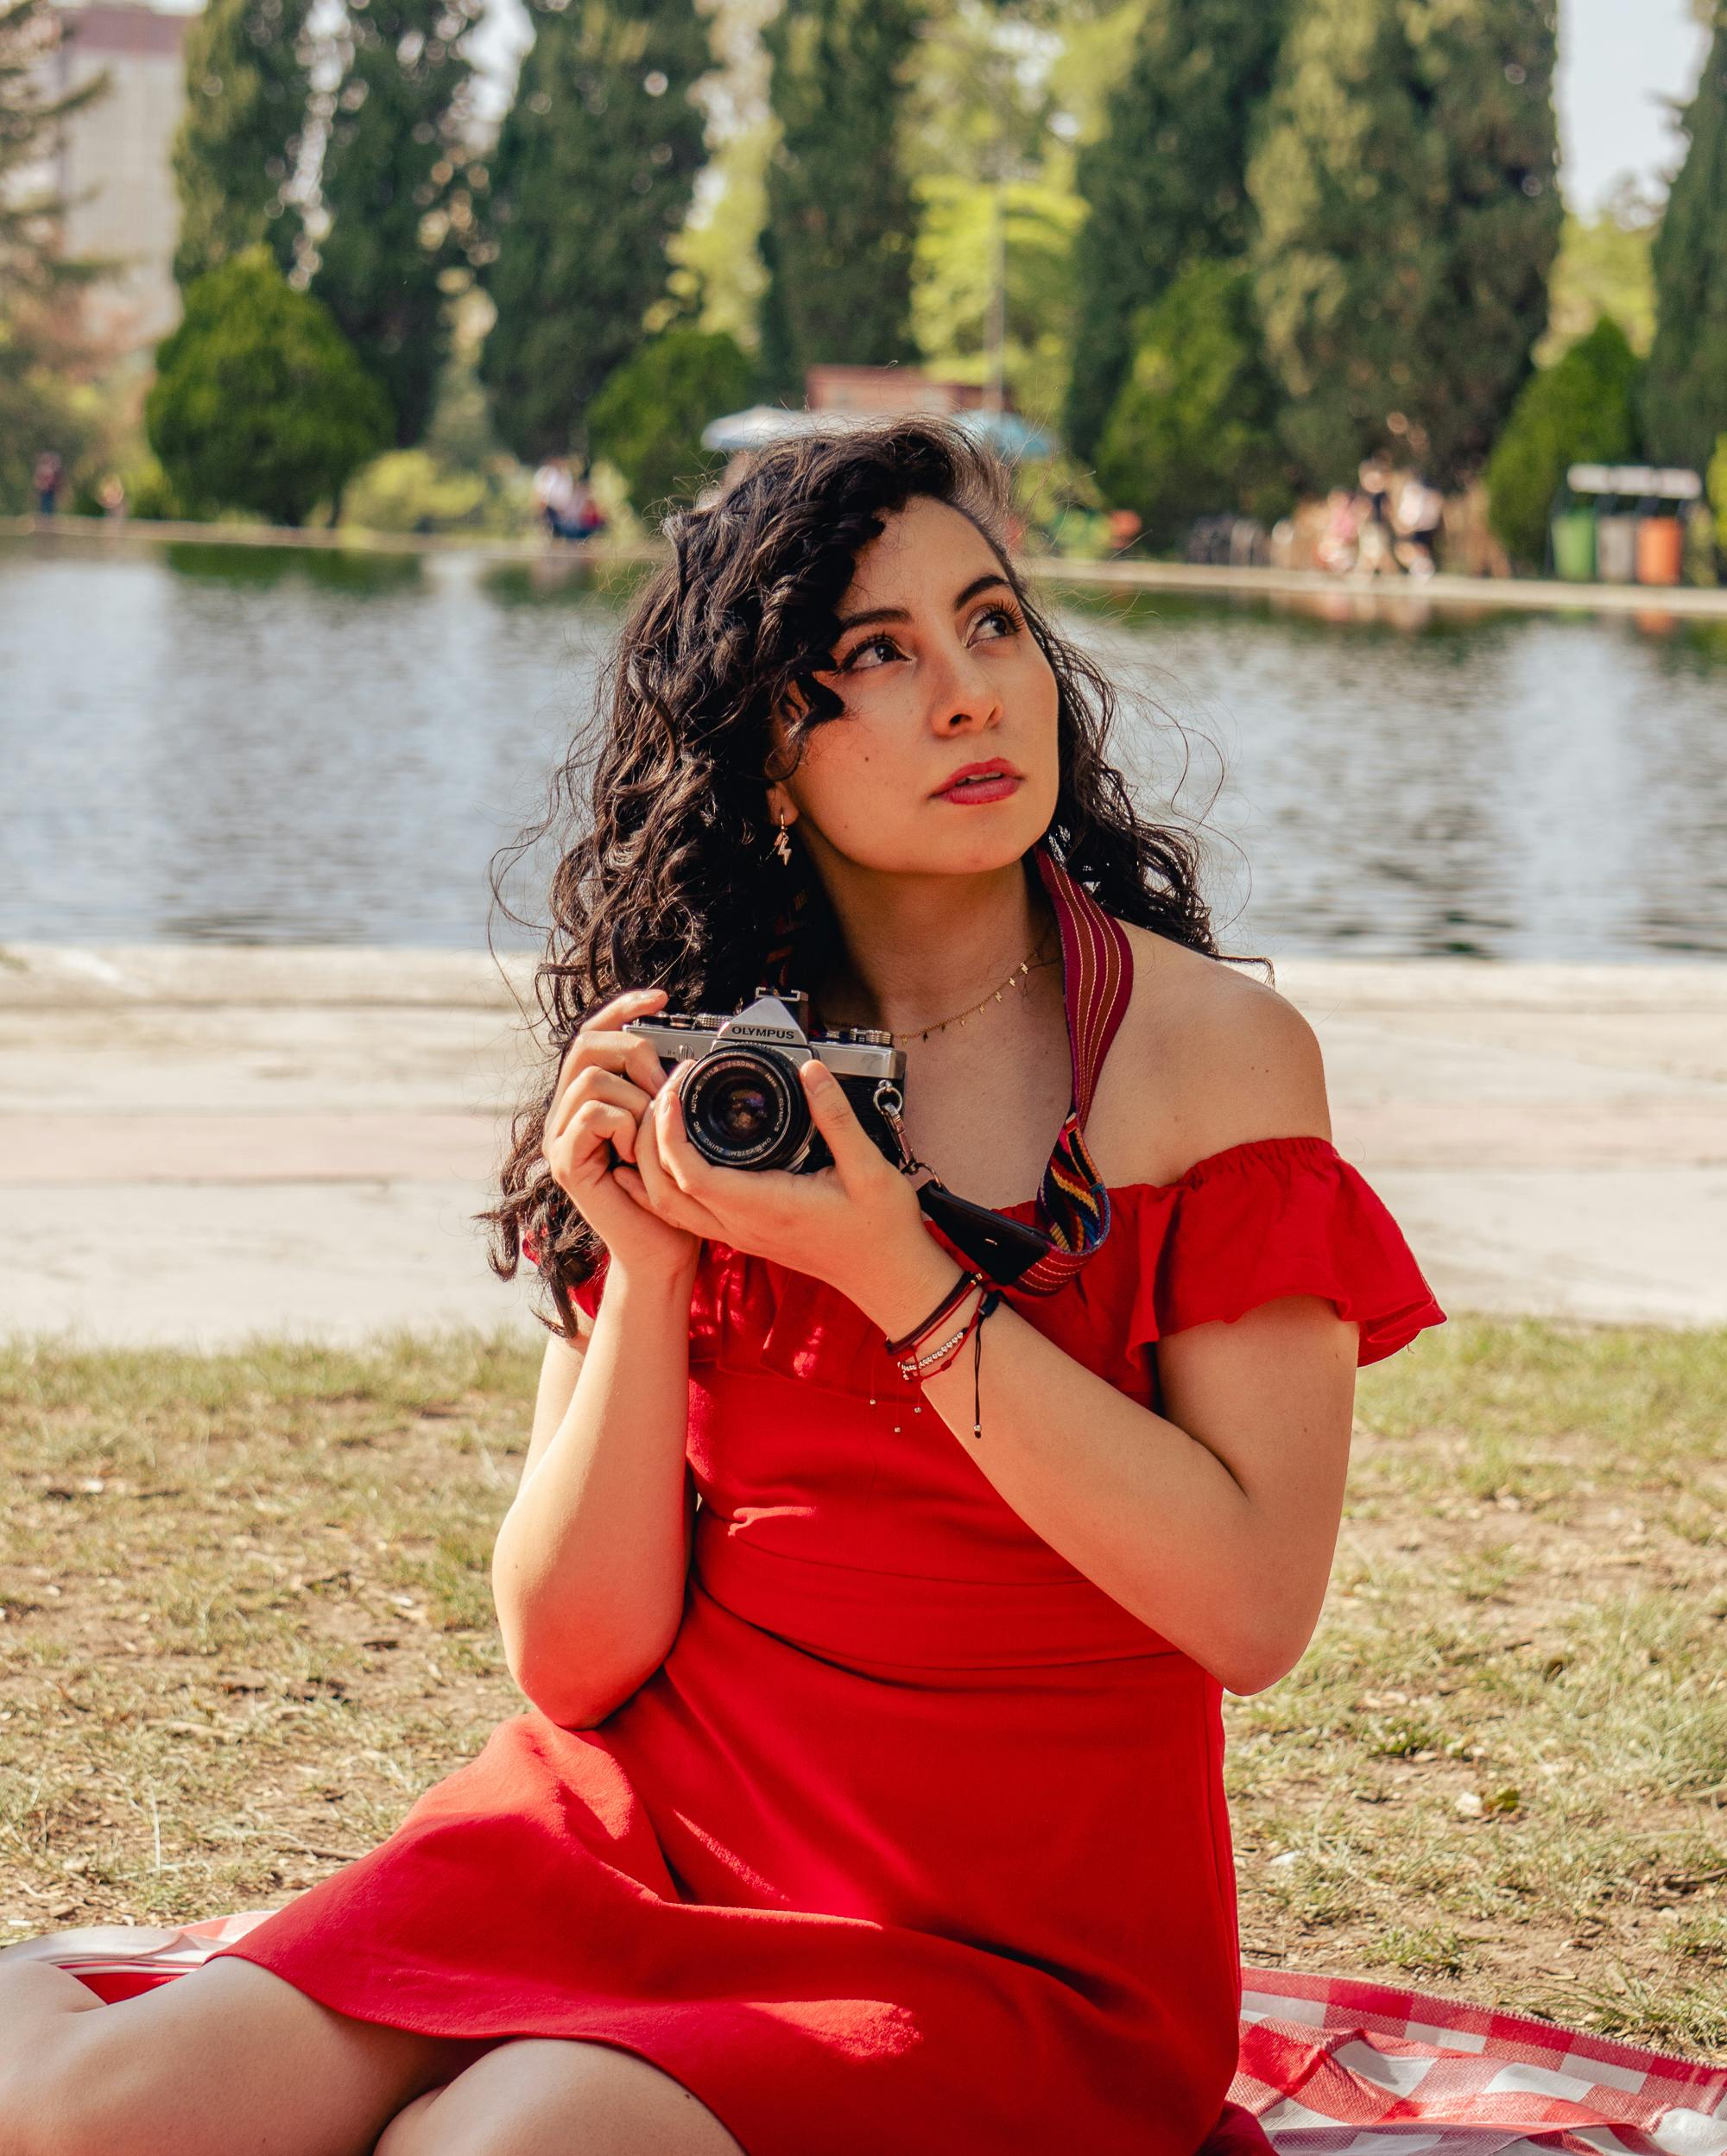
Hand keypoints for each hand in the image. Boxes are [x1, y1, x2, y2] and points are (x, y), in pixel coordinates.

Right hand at [540, 987, 699, 1281]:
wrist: (663, 1250)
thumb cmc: (673, 1192)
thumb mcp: (672, 1128)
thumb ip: (664, 1090)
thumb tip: (681, 1052)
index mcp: (591, 1098)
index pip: (595, 1033)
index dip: (624, 1007)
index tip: (661, 997)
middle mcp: (567, 1112)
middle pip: (586, 1044)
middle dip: (633, 1052)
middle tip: (664, 1083)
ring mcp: (560, 1136)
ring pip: (591, 1078)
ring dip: (634, 1097)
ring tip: (651, 1129)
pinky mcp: (564, 1161)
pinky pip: (592, 1113)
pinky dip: (624, 1124)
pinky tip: (635, 1150)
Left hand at [616, 1053, 959, 1326]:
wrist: (889, 1276)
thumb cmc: (882, 1230)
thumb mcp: (870, 1168)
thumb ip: (837, 1118)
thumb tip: (812, 1073)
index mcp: (766, 1207)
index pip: (693, 1174)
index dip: (670, 1132)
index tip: (675, 1092)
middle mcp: (743, 1225)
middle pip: (664, 1190)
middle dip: (649, 1139)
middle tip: (665, 1093)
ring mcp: (740, 1234)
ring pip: (668, 1206)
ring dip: (649, 1164)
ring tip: (657, 1119)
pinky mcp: (745, 1234)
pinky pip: (685, 1214)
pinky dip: (661, 1186)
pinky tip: (655, 1165)